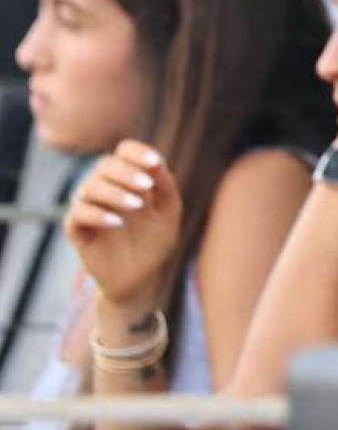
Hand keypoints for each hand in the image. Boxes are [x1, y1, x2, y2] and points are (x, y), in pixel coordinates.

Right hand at [65, 140, 181, 316]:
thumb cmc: (156, 240)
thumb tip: (157, 161)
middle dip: (126, 172)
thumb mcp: (169, 213)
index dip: (137, 152)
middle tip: (147, 185)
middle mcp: (105, 188)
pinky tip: (117, 222)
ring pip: (90, 187)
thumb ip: (165, 187)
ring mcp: (89, 207)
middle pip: (105, 165)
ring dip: (114, 193)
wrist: (142, 277)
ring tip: (137, 206)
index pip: (125, 152)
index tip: (155, 162)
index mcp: (128, 179)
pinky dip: (96, 214)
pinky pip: (77, 214)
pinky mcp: (77, 229)